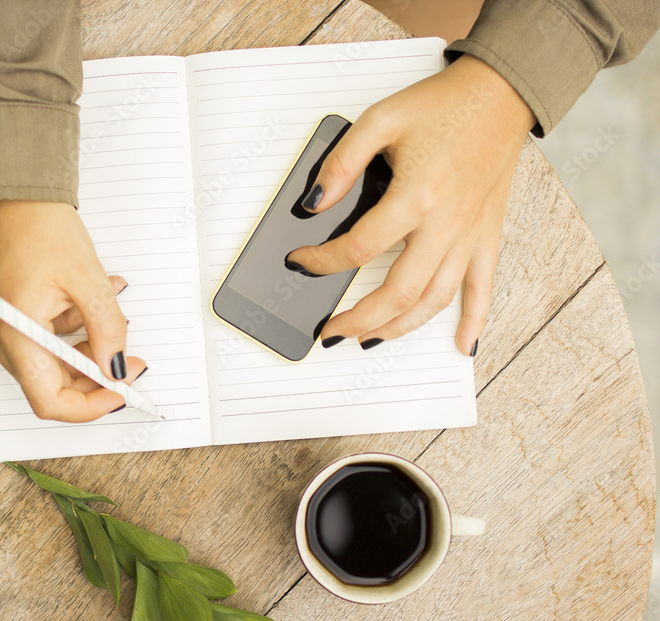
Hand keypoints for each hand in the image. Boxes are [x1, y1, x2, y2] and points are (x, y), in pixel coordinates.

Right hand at [0, 200, 145, 421]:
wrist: (9, 191)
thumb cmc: (36, 224)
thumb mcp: (86, 279)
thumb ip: (106, 329)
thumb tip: (117, 366)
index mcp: (14, 334)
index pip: (51, 400)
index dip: (92, 405)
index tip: (123, 391)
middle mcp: (2, 339)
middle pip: (53, 384)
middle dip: (96, 376)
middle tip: (131, 361)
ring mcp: (4, 328)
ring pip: (54, 362)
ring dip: (90, 348)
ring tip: (115, 316)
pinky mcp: (11, 315)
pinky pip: (47, 338)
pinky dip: (76, 329)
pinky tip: (95, 303)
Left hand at [285, 54, 535, 354]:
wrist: (501, 92)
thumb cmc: (443, 105)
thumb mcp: (381, 120)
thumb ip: (342, 163)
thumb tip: (316, 203)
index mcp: (417, 195)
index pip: (359, 247)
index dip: (323, 261)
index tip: (301, 261)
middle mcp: (446, 224)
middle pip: (399, 291)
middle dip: (359, 319)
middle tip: (332, 330)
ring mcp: (469, 234)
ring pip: (435, 299)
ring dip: (400, 328)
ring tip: (369, 339)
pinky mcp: (487, 235)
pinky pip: (482, 286)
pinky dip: (475, 320)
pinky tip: (463, 344)